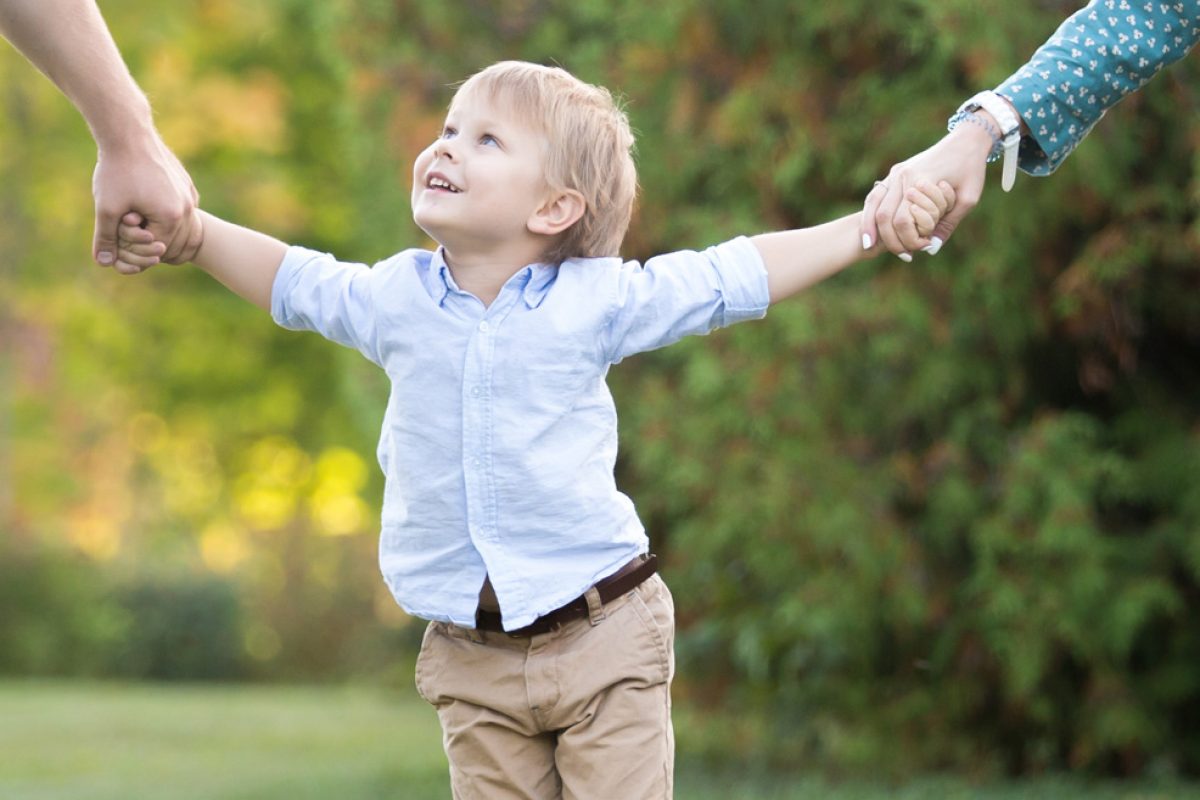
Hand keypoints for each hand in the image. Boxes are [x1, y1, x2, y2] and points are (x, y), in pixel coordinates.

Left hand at [92, 129, 200, 272]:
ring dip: (153, 222)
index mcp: (171, 217)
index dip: (134, 247)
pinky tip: (143, 197)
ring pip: (173, 222)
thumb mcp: (106, 208)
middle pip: (168, 238)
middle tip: (124, 222)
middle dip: (145, 236)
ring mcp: (189, 194)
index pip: (156, 248)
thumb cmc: (117, 170)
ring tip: (132, 210)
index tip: (118, 233)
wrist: (128, 132)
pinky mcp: (186, 184)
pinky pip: (176, 207)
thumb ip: (106, 238)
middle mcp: (187, 207)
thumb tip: (104, 262)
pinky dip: (162, 209)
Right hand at [861, 119, 992, 258]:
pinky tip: (870, 229)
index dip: (910, 239)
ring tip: (869, 246)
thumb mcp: (968, 199)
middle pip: (883, 215)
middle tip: (903, 255)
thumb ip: (948, 224)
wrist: (965, 140)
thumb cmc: (970, 169)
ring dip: (869, 228)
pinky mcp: (894, 173)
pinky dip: (869, 214)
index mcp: (919, 181)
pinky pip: (875, 196)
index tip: (923, 248)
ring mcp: (895, 173)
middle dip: (890, 240)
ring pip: (872, 204)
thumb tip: (931, 248)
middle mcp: (902, 176)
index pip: (904, 220)